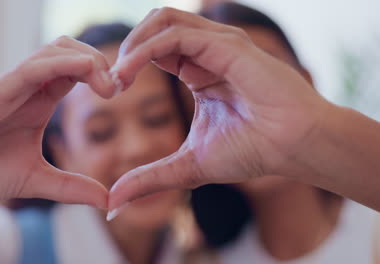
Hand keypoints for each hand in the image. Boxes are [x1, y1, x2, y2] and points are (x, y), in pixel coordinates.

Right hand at [0, 36, 115, 218]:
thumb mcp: (35, 182)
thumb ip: (71, 187)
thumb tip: (108, 201)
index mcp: (38, 102)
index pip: (76, 71)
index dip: (103, 74)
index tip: (122, 92)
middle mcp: (27, 89)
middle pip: (69, 51)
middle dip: (100, 61)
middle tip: (118, 87)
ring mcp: (10, 88)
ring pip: (53, 50)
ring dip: (87, 59)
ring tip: (108, 84)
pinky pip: (30, 68)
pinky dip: (61, 63)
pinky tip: (86, 69)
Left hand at [108, 8, 329, 212]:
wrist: (295, 148)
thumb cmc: (253, 151)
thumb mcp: (188, 165)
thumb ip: (150, 178)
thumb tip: (113, 203)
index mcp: (199, 69)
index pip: (154, 48)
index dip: (128, 64)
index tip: (112, 91)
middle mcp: (208, 50)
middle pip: (155, 24)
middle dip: (126, 48)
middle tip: (112, 81)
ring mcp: (218, 44)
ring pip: (163, 20)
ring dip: (132, 44)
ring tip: (118, 76)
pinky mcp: (227, 45)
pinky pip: (175, 36)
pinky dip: (146, 50)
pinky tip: (129, 74)